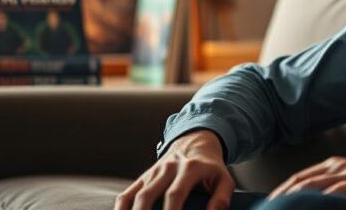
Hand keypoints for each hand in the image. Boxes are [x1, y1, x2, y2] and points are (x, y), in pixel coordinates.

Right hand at [115, 129, 233, 209]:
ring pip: (136, 196)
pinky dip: (121, 209)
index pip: (175, 194)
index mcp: (189, 168)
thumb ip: (222, 198)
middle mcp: (168, 168)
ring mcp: (153, 172)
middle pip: (148, 196)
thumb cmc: (211, 167)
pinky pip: (127, 194)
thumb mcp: (224, 178)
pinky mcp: (144, 177)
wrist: (196, 142)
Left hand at [267, 144, 345, 201]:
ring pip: (311, 186)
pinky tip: (308, 208)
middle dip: (279, 196)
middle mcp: (337, 167)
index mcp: (335, 166)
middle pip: (299, 182)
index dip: (281, 191)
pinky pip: (335, 192)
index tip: (268, 204)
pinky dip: (319, 200)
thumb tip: (324, 202)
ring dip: (293, 198)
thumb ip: (341, 189)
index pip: (299, 179)